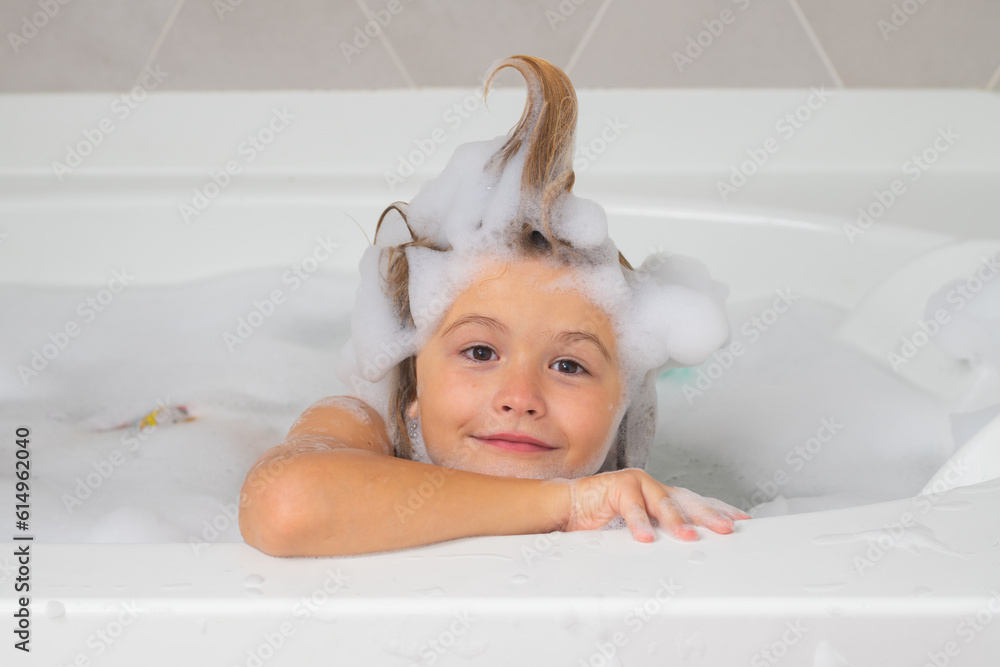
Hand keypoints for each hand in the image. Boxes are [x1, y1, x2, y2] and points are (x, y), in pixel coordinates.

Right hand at [550, 468, 751, 541]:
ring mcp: (636, 484)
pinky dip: (640, 523)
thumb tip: (692, 553)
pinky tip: (646, 537)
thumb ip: (661, 534)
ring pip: (662, 501)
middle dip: (710, 514)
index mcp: (662, 496)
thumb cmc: (603, 521)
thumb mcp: (640, 530)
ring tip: (689, 536)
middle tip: (727, 529)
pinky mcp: (616, 486)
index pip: (697, 502)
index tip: (743, 521)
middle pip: (688, 499)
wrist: (568, 507)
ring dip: (676, 520)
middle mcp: (653, 487)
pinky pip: (631, 507)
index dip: (720, 509)